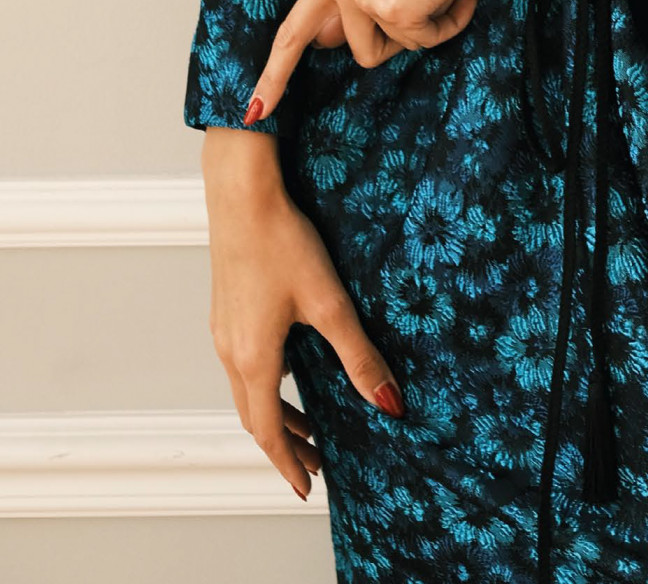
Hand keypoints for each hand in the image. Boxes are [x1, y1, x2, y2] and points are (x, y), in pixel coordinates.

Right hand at [202, 138, 406, 500]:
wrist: (242, 192)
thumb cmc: (283, 243)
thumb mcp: (330, 304)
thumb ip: (360, 357)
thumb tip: (390, 405)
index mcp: (253, 358)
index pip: (268, 431)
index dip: (288, 463)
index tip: (305, 489)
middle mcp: (229, 350)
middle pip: (254, 415)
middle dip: (286, 443)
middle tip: (317, 462)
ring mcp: (223, 328)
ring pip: (247, 388)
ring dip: (276, 412)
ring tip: (308, 424)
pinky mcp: (226, 307)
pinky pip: (243, 362)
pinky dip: (266, 382)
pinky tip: (291, 366)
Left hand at [244, 0, 575, 123]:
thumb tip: (329, 41)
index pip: (294, 31)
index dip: (274, 75)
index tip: (253, 111)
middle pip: (362, 52)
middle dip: (402, 35)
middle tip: (430, 1)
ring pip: (394, 50)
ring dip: (426, 27)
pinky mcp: (395, 11)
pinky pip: (427, 41)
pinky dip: (450, 22)